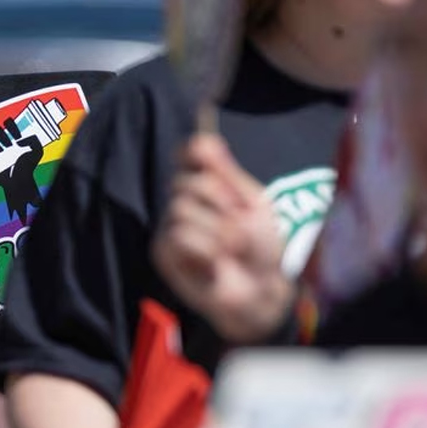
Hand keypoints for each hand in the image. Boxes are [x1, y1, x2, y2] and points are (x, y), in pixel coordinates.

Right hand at [0, 117, 43, 221]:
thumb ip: (34, 142)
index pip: (8, 123)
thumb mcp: (37, 153)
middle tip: (8, 145)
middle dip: (0, 135)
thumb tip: (19, 141)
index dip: (10, 125)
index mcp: (12, 136)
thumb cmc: (28, 166)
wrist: (20, 181)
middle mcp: (1, 140)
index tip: (17, 136)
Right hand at [152, 134, 292, 343]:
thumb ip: (227, 173)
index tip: (207, 156)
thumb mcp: (253, 204)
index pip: (190, 152)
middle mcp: (184, 200)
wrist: (262, 289)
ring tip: (232, 249)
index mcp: (208, 184)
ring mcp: (171, 225)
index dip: (195, 152)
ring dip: (217, 231)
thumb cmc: (262, 247)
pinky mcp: (163, 252)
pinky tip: (215, 264)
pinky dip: (205, 249)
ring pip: (181, 208)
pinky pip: (178, 236)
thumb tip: (204, 138)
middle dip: (221, 203)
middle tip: (241, 225)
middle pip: (188, 182)